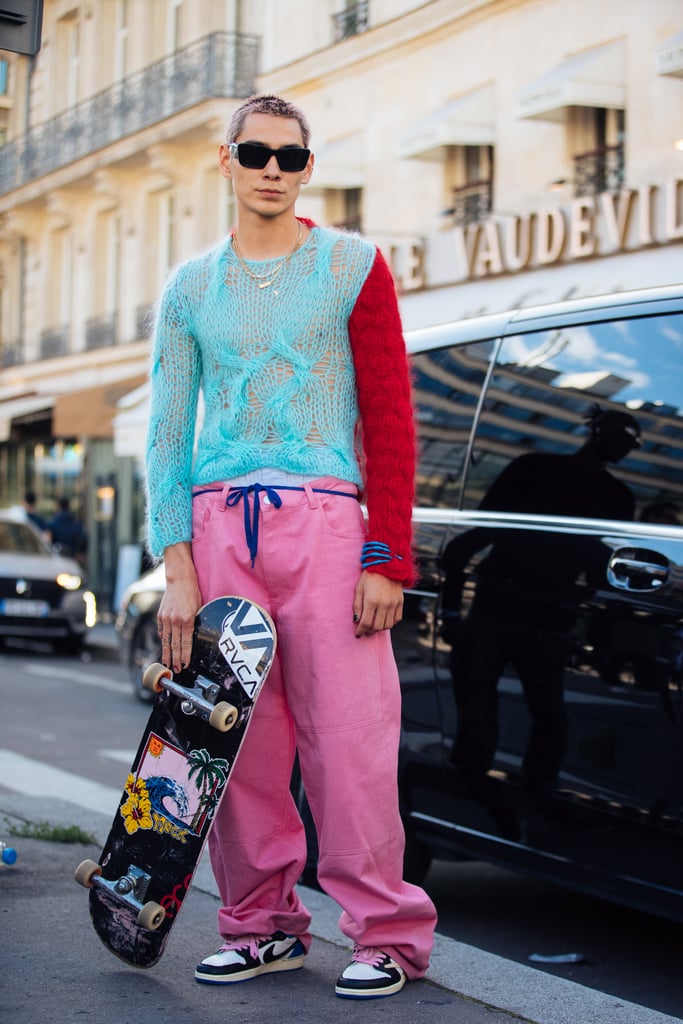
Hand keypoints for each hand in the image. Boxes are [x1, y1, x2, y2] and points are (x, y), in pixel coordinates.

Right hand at [156, 544, 202, 670]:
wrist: (179, 579)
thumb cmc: (192, 592)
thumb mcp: (199, 608)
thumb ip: (195, 623)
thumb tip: (193, 638)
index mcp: (187, 619)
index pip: (185, 643)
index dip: (184, 656)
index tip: (184, 666)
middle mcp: (174, 620)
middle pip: (174, 645)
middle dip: (175, 660)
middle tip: (175, 671)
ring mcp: (165, 618)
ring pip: (166, 641)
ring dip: (167, 654)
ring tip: (167, 664)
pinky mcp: (160, 616)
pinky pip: (162, 632)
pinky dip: (163, 641)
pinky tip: (165, 648)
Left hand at [352, 570, 403, 635]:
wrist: (387, 565)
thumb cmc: (370, 576)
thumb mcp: (359, 589)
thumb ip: (357, 606)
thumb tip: (356, 620)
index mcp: (371, 600)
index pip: (366, 623)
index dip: (361, 631)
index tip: (358, 633)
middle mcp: (384, 604)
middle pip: (377, 627)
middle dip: (369, 631)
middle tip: (365, 631)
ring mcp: (394, 603)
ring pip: (388, 625)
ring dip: (380, 628)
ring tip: (373, 627)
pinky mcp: (400, 602)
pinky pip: (397, 619)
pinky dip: (390, 623)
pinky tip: (384, 621)